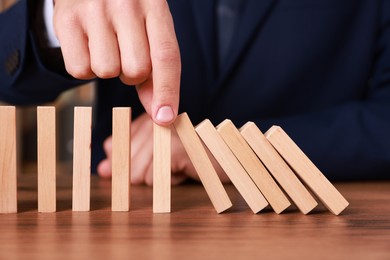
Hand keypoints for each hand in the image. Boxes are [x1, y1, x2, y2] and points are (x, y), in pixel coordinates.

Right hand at [53, 0, 180, 124]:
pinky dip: (86, 68)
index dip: (168, 91)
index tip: (165, 118)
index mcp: (155, 5)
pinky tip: (89, 46)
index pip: (166, 56)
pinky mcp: (67, 20)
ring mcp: (94, 10)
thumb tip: (160, 113)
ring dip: (109, 69)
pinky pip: (79, 70)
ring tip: (107, 46)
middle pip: (136, 70)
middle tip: (126, 54)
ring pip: (107, 71)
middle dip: (133, 74)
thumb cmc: (127, 12)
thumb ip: (158, 69)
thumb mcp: (151, 29)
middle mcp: (126, 4)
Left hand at [97, 113, 228, 184]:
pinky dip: (168, 182)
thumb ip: (129, 158)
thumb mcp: (155, 155)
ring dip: (157, 179)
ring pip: (137, 173)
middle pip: (124, 163)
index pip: (114, 145)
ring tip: (175, 167)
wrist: (226, 154)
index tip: (135, 167)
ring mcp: (164, 132)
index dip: (121, 162)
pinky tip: (182, 171)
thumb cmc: (189, 156)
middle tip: (165, 167)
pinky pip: (154, 179)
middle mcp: (152, 121)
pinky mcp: (174, 148)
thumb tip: (102, 170)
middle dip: (142, 174)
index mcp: (145, 119)